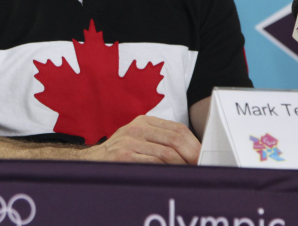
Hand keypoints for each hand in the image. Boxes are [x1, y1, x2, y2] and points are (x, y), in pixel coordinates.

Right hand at [81, 115, 200, 164]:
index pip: (177, 128)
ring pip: (167, 153)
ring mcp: (130, 142)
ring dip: (182, 166)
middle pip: (175, 139)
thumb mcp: (140, 138)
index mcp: (144, 121)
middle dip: (192, 155)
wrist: (93, 160)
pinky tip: (171, 176)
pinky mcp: (124, 156)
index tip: (203, 156)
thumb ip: (161, 140)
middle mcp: (137, 128)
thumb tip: (193, 153)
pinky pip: (154, 164)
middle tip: (201, 167)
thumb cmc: (122, 152)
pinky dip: (167, 171)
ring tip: (188, 174)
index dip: (194, 143)